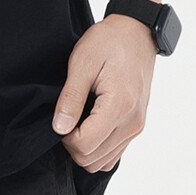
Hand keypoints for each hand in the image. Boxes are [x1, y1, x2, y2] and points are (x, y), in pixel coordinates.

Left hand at [52, 13, 156, 171]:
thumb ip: (70, 98)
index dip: (64, 136)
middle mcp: (133, 123)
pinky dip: (98, 147)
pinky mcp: (136, 125)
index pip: (85, 145)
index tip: (58, 117)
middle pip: (93, 159)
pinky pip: (115, 152)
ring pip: (104, 161)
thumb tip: (59, 128)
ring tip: (75, 119)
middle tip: (64, 117)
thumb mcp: (81, 64)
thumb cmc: (108, 43)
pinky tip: (87, 124)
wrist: (136, 33)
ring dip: (84, 147)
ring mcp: (137, 127)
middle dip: (71, 144)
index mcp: (119, 107)